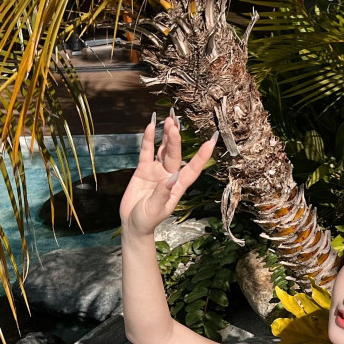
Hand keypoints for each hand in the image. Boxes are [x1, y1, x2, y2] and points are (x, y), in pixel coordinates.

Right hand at [119, 112, 218, 236]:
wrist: (133, 223)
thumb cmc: (147, 220)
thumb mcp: (156, 209)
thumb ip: (163, 193)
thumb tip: (172, 178)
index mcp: (177, 187)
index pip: (192, 169)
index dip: (202, 157)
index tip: (210, 142)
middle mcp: (169, 176)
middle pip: (175, 155)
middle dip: (175, 140)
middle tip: (174, 124)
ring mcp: (156, 171)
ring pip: (163, 150)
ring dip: (166, 136)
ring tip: (168, 120)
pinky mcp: (144, 169)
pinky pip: (147, 152)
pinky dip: (150, 140)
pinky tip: (152, 126)